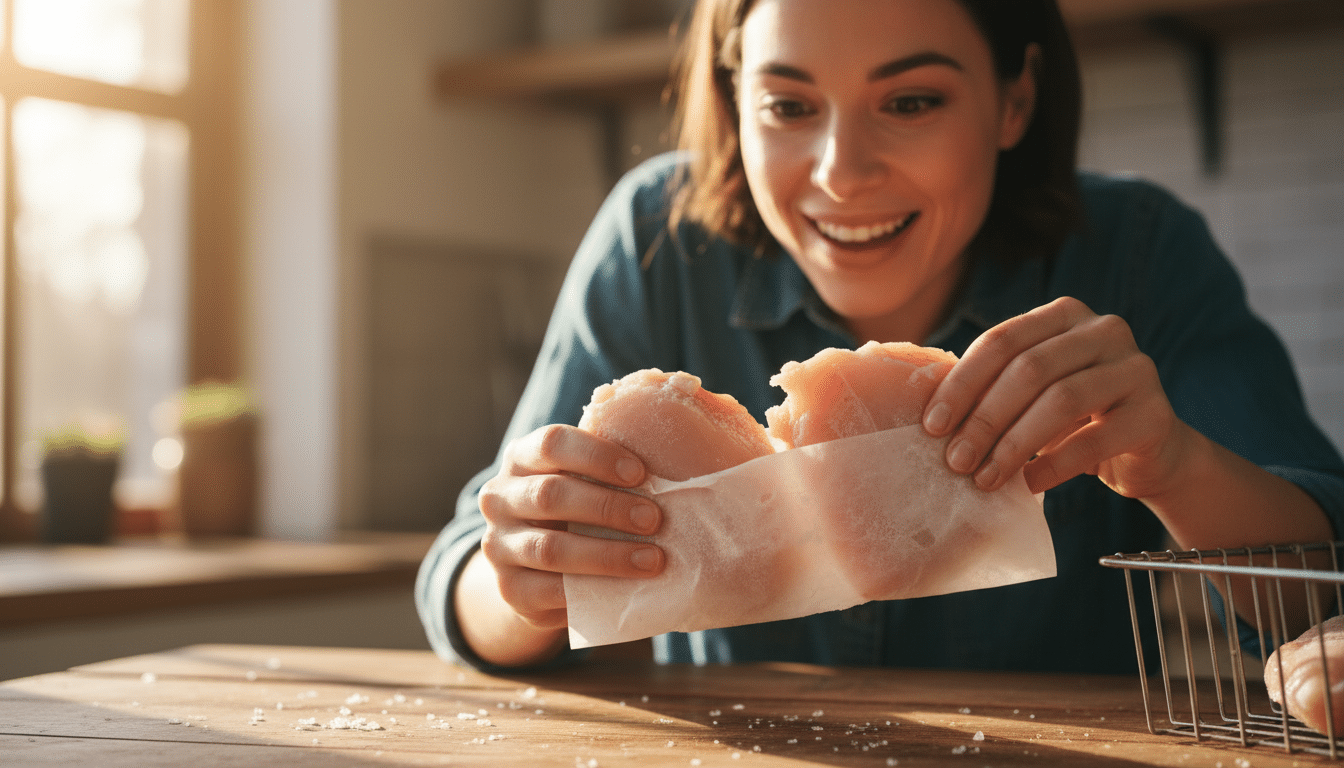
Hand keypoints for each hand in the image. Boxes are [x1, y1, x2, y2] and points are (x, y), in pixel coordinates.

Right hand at [476, 424, 664, 630]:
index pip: (552, 443)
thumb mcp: (584, 480)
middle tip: (654, 518)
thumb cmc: (578, 511)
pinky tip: (626, 588)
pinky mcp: (509, 590)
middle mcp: (499, 497)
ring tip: (653, 559)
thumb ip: (615, 468)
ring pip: (551, 549)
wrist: (537, 568)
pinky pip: (549, 591)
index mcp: (522, 457)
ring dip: (607, 554)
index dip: (597, 456)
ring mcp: (498, 546)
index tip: (640, 473)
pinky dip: (591, 588)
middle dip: (608, 507)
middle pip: (550, 495)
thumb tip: (693, 455)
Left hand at [921, 296, 1188, 497]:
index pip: (1002, 341)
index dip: (963, 384)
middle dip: (984, 418)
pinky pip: (1094, 440)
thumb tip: (929, 413)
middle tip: (956, 460)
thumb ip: (992, 387)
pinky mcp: (1155, 414)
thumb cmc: (1073, 420)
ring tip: (985, 477)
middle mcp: (1104, 330)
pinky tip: (1028, 484)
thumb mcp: (1032, 392)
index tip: (932, 425)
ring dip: (1014, 444)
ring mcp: (1136, 368)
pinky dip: (1053, 466)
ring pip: (1061, 401)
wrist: (1147, 452)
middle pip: (1029, 370)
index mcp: (1065, 315)